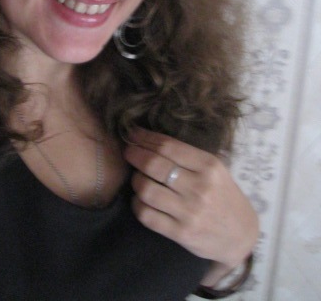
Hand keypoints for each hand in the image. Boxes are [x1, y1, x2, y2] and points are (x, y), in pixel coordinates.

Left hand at [124, 128, 257, 283]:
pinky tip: (140, 200)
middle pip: (154, 165)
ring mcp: (190, 212)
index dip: (145, 138)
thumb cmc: (223, 195)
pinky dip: (137, 204)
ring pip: (147, 189)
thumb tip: (147, 138)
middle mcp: (200, 188)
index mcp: (209, 166)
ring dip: (136, 180)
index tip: (133, 134)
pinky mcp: (181, 233)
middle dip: (135, 155)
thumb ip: (187, 156)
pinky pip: (147, 215)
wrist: (241, 235)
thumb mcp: (215, 170)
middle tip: (128, 152)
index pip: (168, 146)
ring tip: (137, 177)